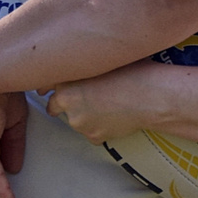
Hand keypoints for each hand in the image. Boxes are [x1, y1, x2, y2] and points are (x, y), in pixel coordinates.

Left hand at [45, 61, 162, 143]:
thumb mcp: (101, 60)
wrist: (151, 96)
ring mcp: (80, 123)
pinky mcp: (94, 137)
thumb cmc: (132, 71)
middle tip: (84, 97)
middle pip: (55, 106)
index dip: (52, 86)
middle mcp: (67, 104)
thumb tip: (73, 65)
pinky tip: (114, 117)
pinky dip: (100, 127)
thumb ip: (81, 66)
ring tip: (107, 104)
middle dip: (66, 103)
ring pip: (76, 120)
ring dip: (85, 115)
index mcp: (65, 82)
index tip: (54, 87)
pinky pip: (92, 133)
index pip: (46, 86)